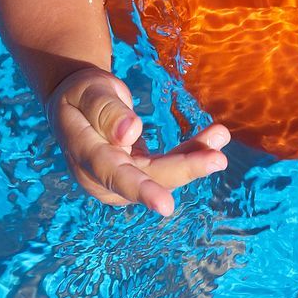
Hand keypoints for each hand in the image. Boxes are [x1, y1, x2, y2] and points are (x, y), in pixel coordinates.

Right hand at [45, 66, 230, 215]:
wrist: (77, 105)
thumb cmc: (81, 95)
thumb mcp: (88, 92)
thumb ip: (106, 111)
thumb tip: (130, 132)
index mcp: (83, 154)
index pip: (113, 174)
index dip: (141, 189)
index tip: (166, 205)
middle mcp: (102, 176)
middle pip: (148, 176)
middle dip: (185, 168)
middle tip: (218, 159)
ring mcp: (121, 179)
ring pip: (163, 173)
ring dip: (195, 157)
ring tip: (221, 136)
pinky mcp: (139, 173)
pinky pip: (169, 164)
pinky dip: (193, 150)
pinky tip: (216, 137)